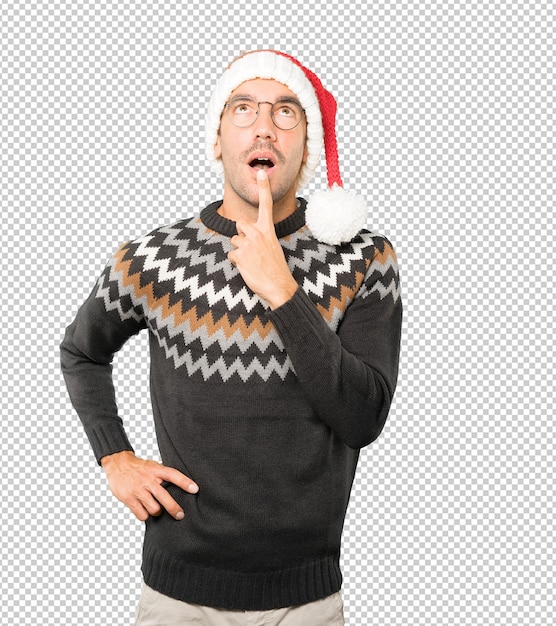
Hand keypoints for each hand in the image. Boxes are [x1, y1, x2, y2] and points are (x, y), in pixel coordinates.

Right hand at [101, 450, 198, 521]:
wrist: (118, 464)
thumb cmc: (139, 467)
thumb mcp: (153, 466)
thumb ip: (163, 476)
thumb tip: (180, 488)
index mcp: (156, 470)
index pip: (173, 475)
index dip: (185, 482)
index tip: (195, 489)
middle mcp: (148, 480)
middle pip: (164, 496)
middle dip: (174, 508)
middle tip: (180, 515)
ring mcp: (138, 490)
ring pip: (154, 509)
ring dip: (157, 512)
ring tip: (156, 509)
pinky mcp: (128, 498)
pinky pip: (142, 515)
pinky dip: (145, 515)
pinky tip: (144, 510)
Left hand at [229, 169, 297, 308]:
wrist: (279, 286)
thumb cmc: (276, 269)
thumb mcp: (272, 247)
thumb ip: (261, 237)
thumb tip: (245, 237)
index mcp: (268, 230)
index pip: (265, 204)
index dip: (263, 187)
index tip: (261, 172)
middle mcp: (258, 233)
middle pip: (239, 225)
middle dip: (241, 236)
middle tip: (252, 250)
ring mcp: (248, 243)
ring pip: (234, 241)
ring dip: (239, 252)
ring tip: (252, 262)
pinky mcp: (240, 255)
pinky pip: (231, 255)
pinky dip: (237, 263)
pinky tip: (248, 268)